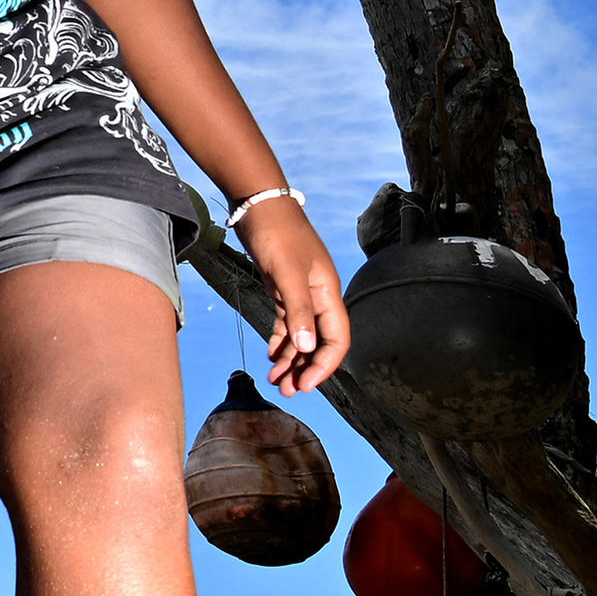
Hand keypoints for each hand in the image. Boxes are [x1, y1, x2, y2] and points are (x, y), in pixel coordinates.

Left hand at [242, 194, 348, 389]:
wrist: (259, 204)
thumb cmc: (276, 234)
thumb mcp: (286, 272)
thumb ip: (297, 310)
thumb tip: (307, 347)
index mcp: (328, 293)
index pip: (337, 339)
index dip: (325, 365)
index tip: (305, 385)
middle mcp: (319, 296)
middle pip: (319, 342)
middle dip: (306, 368)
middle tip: (287, 391)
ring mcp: (301, 293)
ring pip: (301, 336)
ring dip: (291, 360)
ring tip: (276, 381)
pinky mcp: (283, 289)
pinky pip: (287, 323)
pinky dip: (281, 341)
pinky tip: (271, 357)